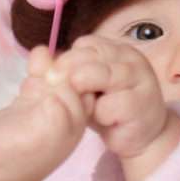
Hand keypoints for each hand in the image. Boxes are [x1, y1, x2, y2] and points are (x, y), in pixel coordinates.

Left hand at [48, 34, 170, 159]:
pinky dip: (100, 116)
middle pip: (91, 58)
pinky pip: (108, 106)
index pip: (85, 45)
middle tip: (66, 97)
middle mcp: (131, 59)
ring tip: (87, 108)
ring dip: (86, 95)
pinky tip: (106, 121)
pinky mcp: (142, 104)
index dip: (67, 62)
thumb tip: (37, 55)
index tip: (60, 81)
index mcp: (118, 49)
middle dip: (71, 77)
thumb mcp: (86, 86)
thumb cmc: (109, 107)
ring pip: (101, 76)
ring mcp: (140, 79)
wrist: (140, 135)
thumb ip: (66, 70)